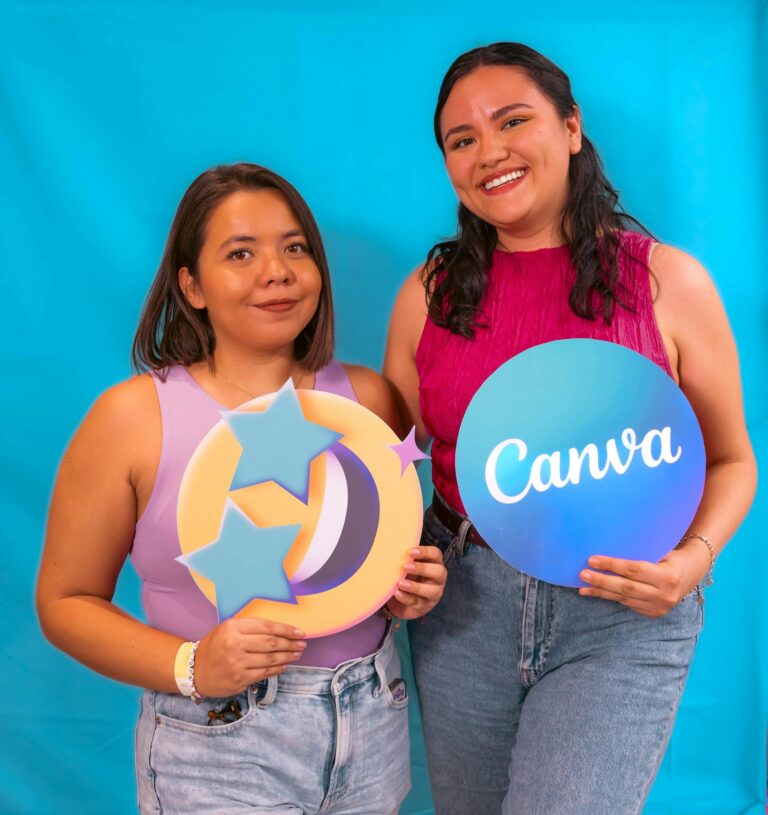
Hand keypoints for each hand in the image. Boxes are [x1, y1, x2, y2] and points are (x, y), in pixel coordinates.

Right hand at [194, 617, 305, 696]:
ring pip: (270, 659)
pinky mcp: (239, 679)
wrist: (195, 670)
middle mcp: (235, 644)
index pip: (266, 627)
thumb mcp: (228, 628)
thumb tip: (279, 631)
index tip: (300, 632)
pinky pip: (264, 673)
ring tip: (297, 654)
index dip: (286, 630)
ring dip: (287, 657)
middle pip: (271, 643)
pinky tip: (284, 665)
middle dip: (290, 644)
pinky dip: (277, 668)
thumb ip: (250, 628)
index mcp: (233, 627)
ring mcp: (237, 663)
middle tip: (302, 644)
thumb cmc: (215, 646)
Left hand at [385, 546, 446, 619]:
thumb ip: (404, 558)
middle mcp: (438, 578)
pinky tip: (397, 593)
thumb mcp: (406, 566)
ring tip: (401, 583)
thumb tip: (391, 548)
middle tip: (406, 566)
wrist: (400, 599)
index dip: (426, 552)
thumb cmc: (405, 576)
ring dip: (416, 587)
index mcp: (434, 563)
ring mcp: (434, 594)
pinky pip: (418, 603)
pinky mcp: (425, 606)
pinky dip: (407, 598)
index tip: (411, 552)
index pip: (436, 554)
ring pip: (432, 591)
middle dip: (423, 569)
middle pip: (439, 572)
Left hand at [578, 541, 710, 617]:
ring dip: (601, 592)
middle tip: (582, 574)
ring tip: (583, 587)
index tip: (592, 560)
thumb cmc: (670, 555)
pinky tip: (597, 592)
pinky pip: (628, 604)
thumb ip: (640, 551)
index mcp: (666, 576)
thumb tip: (608, 542)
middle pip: (626, 587)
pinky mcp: (654, 613)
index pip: (633, 570)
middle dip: (602, 581)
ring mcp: (659, 607)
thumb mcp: (660, 550)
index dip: (611, 565)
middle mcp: (664, 594)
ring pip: (624, 599)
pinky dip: (611, 598)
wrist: (692, 572)